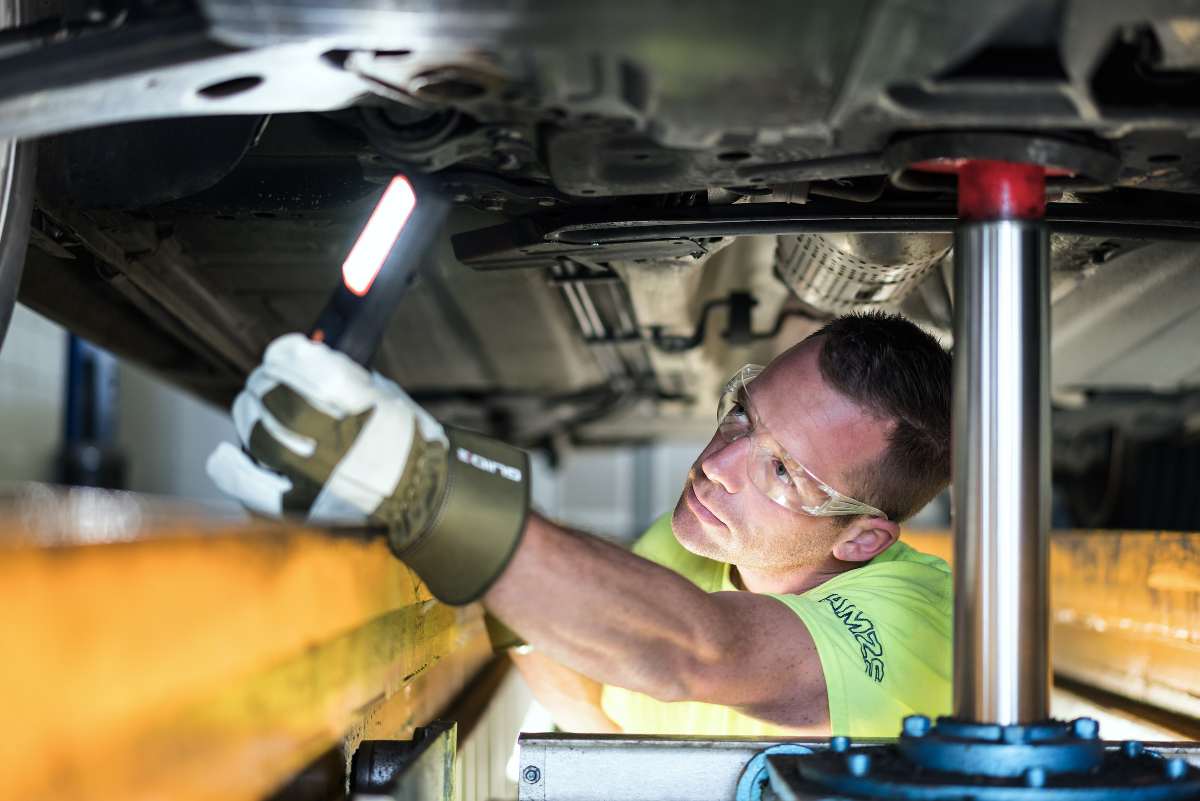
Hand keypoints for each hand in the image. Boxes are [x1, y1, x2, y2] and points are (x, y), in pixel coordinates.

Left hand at [207, 333, 529, 603]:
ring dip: (248, 413)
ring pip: (258, 432)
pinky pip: (247, 483)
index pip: (303, 363)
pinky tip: (228, 454)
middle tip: (266, 382)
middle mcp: (337, 438)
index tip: (283, 353)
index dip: (285, 353)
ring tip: (253, 410)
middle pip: (275, 394)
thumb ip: (348, 379)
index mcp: (363, 406)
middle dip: (266, 381)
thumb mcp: (389, 398)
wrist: (421, 500)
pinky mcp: (298, 507)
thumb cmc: (407, 447)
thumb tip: (306, 359)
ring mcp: (314, 475)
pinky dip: (230, 465)